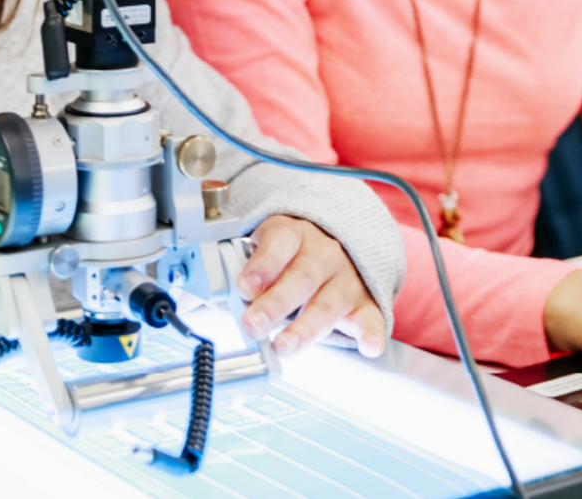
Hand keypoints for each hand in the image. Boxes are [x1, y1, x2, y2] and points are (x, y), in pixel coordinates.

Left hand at [235, 215, 386, 357]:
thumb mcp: (266, 248)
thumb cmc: (292, 253)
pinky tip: (368, 346)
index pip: (279, 244)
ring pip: (328, 303)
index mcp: (294, 235)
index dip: (262, 266)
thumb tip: (209, 299)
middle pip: (301, 278)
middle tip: (254, 325)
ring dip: (306, 328)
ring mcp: (347, 279)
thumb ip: (245, 271)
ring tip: (286, 346)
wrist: (340, 240)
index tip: (244, 287)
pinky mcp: (365, 303)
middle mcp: (324, 254)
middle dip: (276, 304)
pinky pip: (371, 318)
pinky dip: (371, 334)